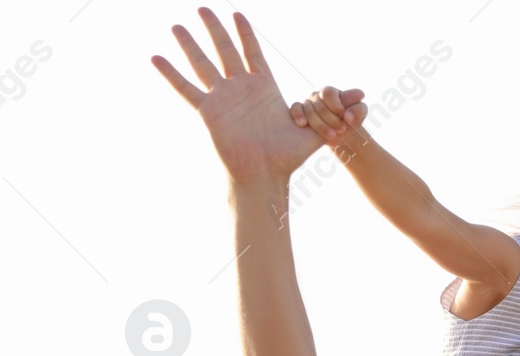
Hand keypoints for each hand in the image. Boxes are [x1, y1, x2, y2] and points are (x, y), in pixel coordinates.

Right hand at [151, 9, 322, 183]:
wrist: (266, 175)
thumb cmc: (289, 156)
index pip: (252, 53)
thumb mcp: (317, 128)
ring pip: (202, 64)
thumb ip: (337, 108)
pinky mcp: (207, 112)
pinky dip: (170, 74)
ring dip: (189, 44)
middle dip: (214, 29)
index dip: (245, 33)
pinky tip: (155, 57)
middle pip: (224, 50)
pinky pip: (185, 89)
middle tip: (202, 8)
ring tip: (176, 24)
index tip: (236, 14)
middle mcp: (240, 89)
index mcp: (263, 88)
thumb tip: (364, 96)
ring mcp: (222, 98)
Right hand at [290, 85, 369, 154]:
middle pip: (319, 104)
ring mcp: (307, 103)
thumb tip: (348, 115)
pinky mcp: (299, 111)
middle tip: (342, 129)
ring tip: (331, 135)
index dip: (336, 105)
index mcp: (331, 92)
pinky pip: (295, 109)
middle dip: (331, 119)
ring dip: (320, 125)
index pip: (328, 93)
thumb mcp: (360, 115)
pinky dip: (298, 115)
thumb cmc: (351, 121)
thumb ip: (359, 110)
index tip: (345, 116)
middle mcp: (317, 95)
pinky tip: (303, 124)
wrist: (341, 135)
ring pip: (308, 110)